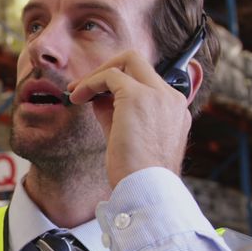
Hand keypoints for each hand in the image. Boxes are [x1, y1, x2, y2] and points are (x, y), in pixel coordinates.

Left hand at [67, 50, 193, 187]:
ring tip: (76, 92)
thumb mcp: (128, 136)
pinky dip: (90, 82)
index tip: (98, 96)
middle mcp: (171, 98)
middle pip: (139, 62)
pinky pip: (109, 75)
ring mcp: (157, 95)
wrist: (146, 189)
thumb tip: (97, 97)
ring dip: (97, 74)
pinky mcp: (137, 96)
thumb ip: (117, 113)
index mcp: (175, 110)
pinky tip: (76, 97)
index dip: (120, 84)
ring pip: (126, 61)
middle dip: (108, 68)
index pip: (147, 82)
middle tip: (84, 85)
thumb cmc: (136, 173)